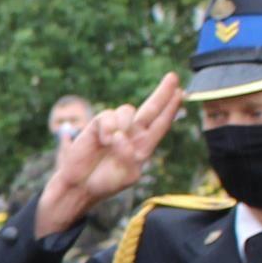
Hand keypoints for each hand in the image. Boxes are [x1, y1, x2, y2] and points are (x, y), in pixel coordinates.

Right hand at [34, 73, 183, 233]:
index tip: (181, 93)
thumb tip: (121, 135)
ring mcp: (115, 127)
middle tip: (173, 77)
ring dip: (124, 123)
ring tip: (112, 142)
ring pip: (128, 110)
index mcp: (144, 145)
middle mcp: (132, 133)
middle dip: (163, 92)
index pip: (161, 123)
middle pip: (151, 108)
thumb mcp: (128, 176)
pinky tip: (102, 141)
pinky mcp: (99, 125)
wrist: (80, 185)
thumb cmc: (106, 182)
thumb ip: (130, 156)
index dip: (171, 108)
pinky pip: (108, 116)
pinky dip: (108, 128)